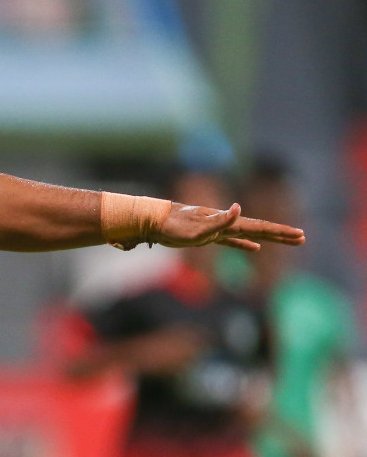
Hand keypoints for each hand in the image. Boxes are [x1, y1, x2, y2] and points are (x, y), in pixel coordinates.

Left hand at [147, 202, 304, 252]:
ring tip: (287, 241)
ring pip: (251, 235)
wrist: (153, 221)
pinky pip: (233, 242)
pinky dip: (245, 245)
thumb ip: (219, 220)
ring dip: (269, 239)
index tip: (299, 235)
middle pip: (260, 230)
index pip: (260, 227)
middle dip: (281, 234)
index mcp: (227, 222)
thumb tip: (238, 208)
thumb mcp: (196, 228)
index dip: (280, 232)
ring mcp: (219, 230)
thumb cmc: (173, 226)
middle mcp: (226, 224)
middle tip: (303, 238)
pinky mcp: (208, 237)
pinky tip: (254, 249)